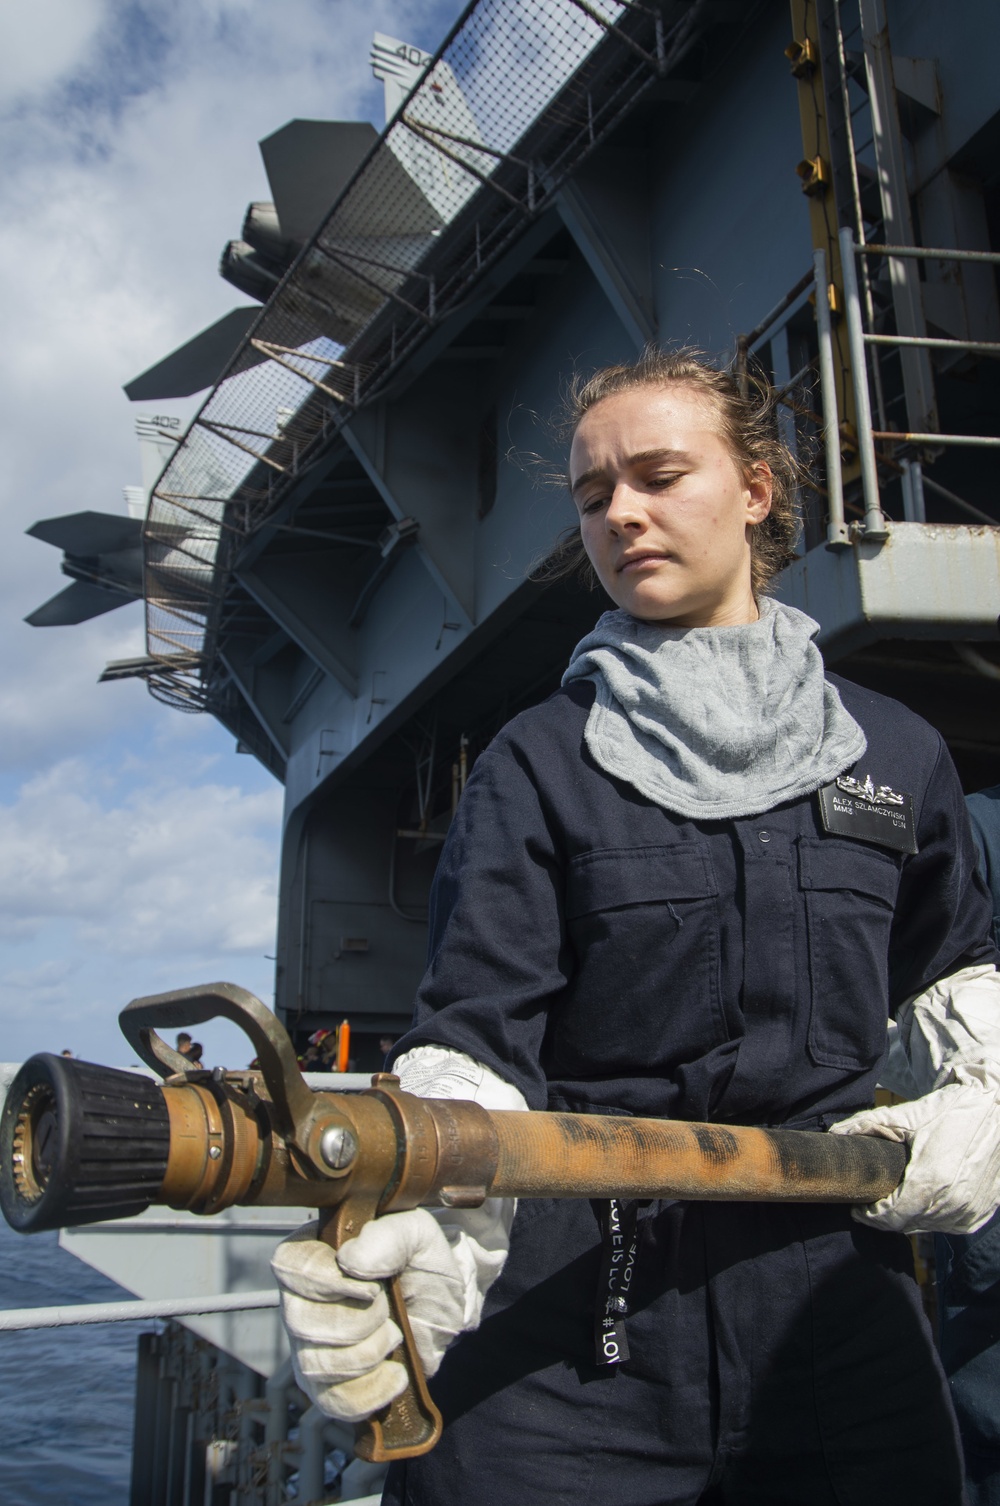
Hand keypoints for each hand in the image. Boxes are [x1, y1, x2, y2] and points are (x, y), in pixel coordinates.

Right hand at [271, 1208, 477, 1421]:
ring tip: (395, 1336)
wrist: (445, 1306)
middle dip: (356, 1322)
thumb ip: (388, 1236)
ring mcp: (310, 1345)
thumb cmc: (422, 1261)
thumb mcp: (417, 1234)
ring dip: (367, 1354)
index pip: (289, 1265)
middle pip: (300, 1322)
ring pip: (313, 1365)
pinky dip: (370, 1392)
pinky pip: (332, 1402)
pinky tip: (395, 1372)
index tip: (371, 1288)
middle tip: (388, 1309)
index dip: (326, 1282)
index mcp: (315, 1252)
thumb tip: (349, 1261)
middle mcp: (302, 1299)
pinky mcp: (328, 1384)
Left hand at [830, 1075, 999, 1234]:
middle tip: (873, 1204)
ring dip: (909, 1219)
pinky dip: (933, 1218)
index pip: (891, 1216)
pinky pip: (950, 1225)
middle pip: (907, 1224)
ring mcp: (969, 1211)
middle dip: (886, 1217)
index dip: (870, 1216)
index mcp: (930, 1181)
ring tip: (896, 1201)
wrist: (995, 1109)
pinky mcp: (981, 1212)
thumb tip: (836, 1133)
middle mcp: (952, 1203)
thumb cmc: (949, 1110)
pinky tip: (923, 1202)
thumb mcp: (906, 1115)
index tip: (858, 1208)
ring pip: (928, 1227)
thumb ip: (867, 1124)